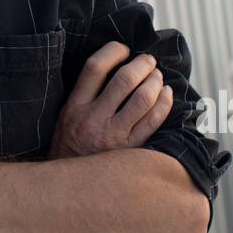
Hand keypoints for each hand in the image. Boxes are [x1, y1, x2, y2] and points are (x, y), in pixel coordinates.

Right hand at [47, 41, 173, 158]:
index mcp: (75, 106)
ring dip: (155, 81)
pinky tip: (166, 95)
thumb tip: (113, 65)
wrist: (69, 185)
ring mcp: (113, 136)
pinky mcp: (130, 150)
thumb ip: (85, 93)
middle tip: (148, 60)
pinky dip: (164, 103)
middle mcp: (93, 119)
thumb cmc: (70, 144)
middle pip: (124, 80)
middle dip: (142, 64)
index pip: (94, 68)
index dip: (112, 51)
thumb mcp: (66, 115)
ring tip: (157, 76)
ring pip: (142, 99)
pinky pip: (153, 121)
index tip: (123, 48)